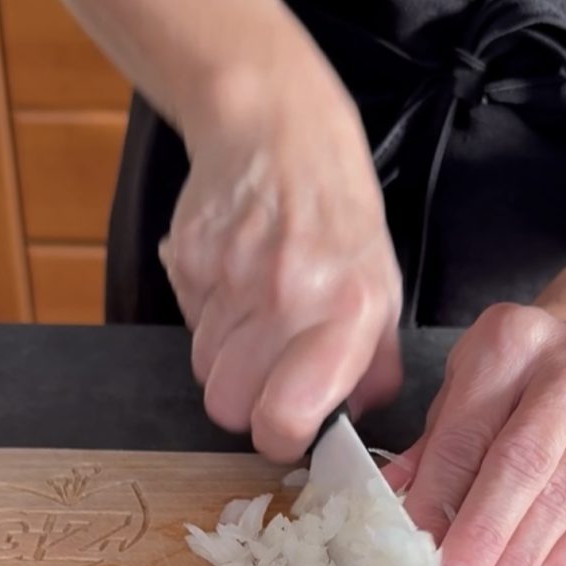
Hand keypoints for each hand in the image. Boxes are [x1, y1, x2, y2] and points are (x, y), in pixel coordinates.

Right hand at [160, 7, 403, 460]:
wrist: (275, 129)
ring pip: (202, 369)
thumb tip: (352, 417)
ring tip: (255, 313)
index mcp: (344, 309)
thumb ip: (374, 360)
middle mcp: (283, 297)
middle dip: (245, 400)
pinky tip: (233, 281)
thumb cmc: (337, 210)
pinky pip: (185, 323)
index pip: (284, 417)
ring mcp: (226, 277)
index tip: (285, 428)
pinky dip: (207, 317)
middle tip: (268, 372)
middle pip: (226, 405)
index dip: (280, 436)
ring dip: (226, 358)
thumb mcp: (382, 282)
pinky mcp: (184, 260)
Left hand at [384, 303, 565, 565]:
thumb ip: (431, 445)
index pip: (468, 434)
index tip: (416, 551)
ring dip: (522, 560)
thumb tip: (390, 506)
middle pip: (522, 465)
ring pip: (563, 495)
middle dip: (485, 536)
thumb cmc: (509, 371)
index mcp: (509, 343)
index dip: (439, 497)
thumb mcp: (462, 384)